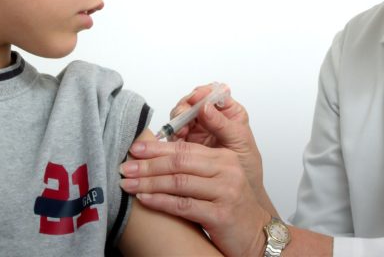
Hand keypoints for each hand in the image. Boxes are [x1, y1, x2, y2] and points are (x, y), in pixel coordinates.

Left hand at [120, 139, 270, 256]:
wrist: (257, 235)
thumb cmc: (232, 206)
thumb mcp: (218, 179)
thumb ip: (195, 166)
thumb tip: (158, 158)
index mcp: (223, 157)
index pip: (185, 147)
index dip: (157, 147)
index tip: (135, 148)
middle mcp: (226, 169)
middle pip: (179, 161)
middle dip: (148, 163)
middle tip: (125, 166)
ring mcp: (225, 191)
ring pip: (179, 182)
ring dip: (149, 182)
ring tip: (128, 183)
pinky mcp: (221, 214)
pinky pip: (183, 205)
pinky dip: (160, 201)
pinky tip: (144, 198)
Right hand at [168, 85, 264, 194]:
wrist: (238, 197)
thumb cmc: (246, 168)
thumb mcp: (240, 143)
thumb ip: (224, 124)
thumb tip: (206, 106)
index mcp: (228, 112)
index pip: (213, 92)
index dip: (203, 93)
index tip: (197, 98)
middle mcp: (211, 117)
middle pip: (193, 101)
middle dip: (186, 106)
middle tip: (184, 115)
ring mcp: (196, 129)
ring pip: (181, 115)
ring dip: (178, 119)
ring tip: (181, 131)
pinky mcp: (185, 143)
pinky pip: (174, 132)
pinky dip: (172, 133)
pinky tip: (177, 139)